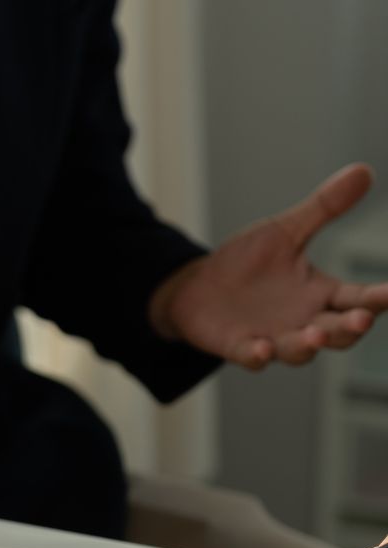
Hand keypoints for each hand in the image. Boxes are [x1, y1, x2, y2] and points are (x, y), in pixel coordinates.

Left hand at [150, 163, 387, 369]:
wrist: (197, 288)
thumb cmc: (247, 263)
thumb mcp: (285, 231)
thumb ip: (323, 208)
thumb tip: (364, 170)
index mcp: (321, 294)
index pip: (359, 298)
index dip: (379, 298)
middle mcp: (303, 322)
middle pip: (339, 332)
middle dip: (351, 327)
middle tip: (363, 318)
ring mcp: (272, 338)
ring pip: (299, 351)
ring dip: (308, 345)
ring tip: (315, 336)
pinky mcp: (239, 347)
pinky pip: (251, 357)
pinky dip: (257, 355)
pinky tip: (262, 348)